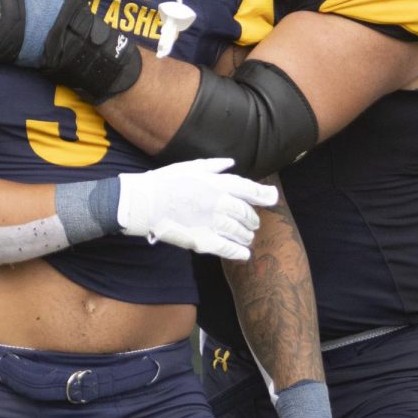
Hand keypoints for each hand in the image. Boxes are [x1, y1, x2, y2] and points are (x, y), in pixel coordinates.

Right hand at [116, 157, 272, 260]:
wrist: (144, 202)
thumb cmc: (165, 182)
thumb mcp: (190, 166)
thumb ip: (214, 166)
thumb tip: (230, 163)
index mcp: (216, 183)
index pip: (249, 189)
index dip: (264, 195)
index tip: (273, 198)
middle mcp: (219, 202)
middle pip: (246, 213)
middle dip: (252, 218)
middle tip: (252, 222)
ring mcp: (212, 222)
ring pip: (240, 231)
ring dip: (246, 234)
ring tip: (246, 236)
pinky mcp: (203, 241)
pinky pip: (228, 249)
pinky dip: (239, 252)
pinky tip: (244, 254)